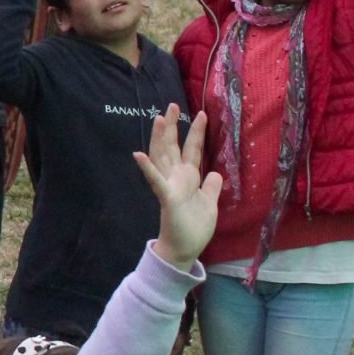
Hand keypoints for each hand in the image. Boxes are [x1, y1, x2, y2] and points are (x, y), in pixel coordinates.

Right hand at [134, 105, 220, 267]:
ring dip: (160, 138)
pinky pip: (155, 181)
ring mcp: (169, 186)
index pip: (192, 150)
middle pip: (173, 147)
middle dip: (173, 126)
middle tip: (172, 105)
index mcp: (187, 178)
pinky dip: (147, 168)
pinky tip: (139, 155)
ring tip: (159, 119)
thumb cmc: (194, 227)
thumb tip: (214, 172)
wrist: (184, 249)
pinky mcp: (166, 197)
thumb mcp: (210, 203)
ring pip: (162, 157)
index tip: (202, 114)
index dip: (197, 133)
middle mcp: (176, 177)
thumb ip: (211, 186)